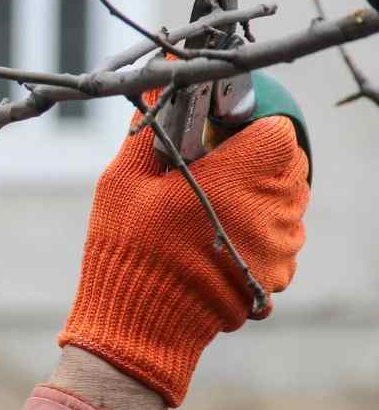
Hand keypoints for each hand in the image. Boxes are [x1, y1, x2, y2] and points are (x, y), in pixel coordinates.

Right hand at [58, 88, 309, 406]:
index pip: (279, 132)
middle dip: (255, 159)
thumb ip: (148, 130)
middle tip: (211, 170)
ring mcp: (278, 248)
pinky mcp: (277, 275)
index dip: (250, 128)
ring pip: (287, 200)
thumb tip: (157, 85)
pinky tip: (217, 239)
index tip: (220, 137)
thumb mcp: (122, 181)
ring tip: (210, 208)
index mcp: (235, 181)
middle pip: (288, 164)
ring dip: (258, 194)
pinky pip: (280, 235)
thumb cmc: (126, 249)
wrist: (138, 324)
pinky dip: (257, 229)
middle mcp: (270, 213)